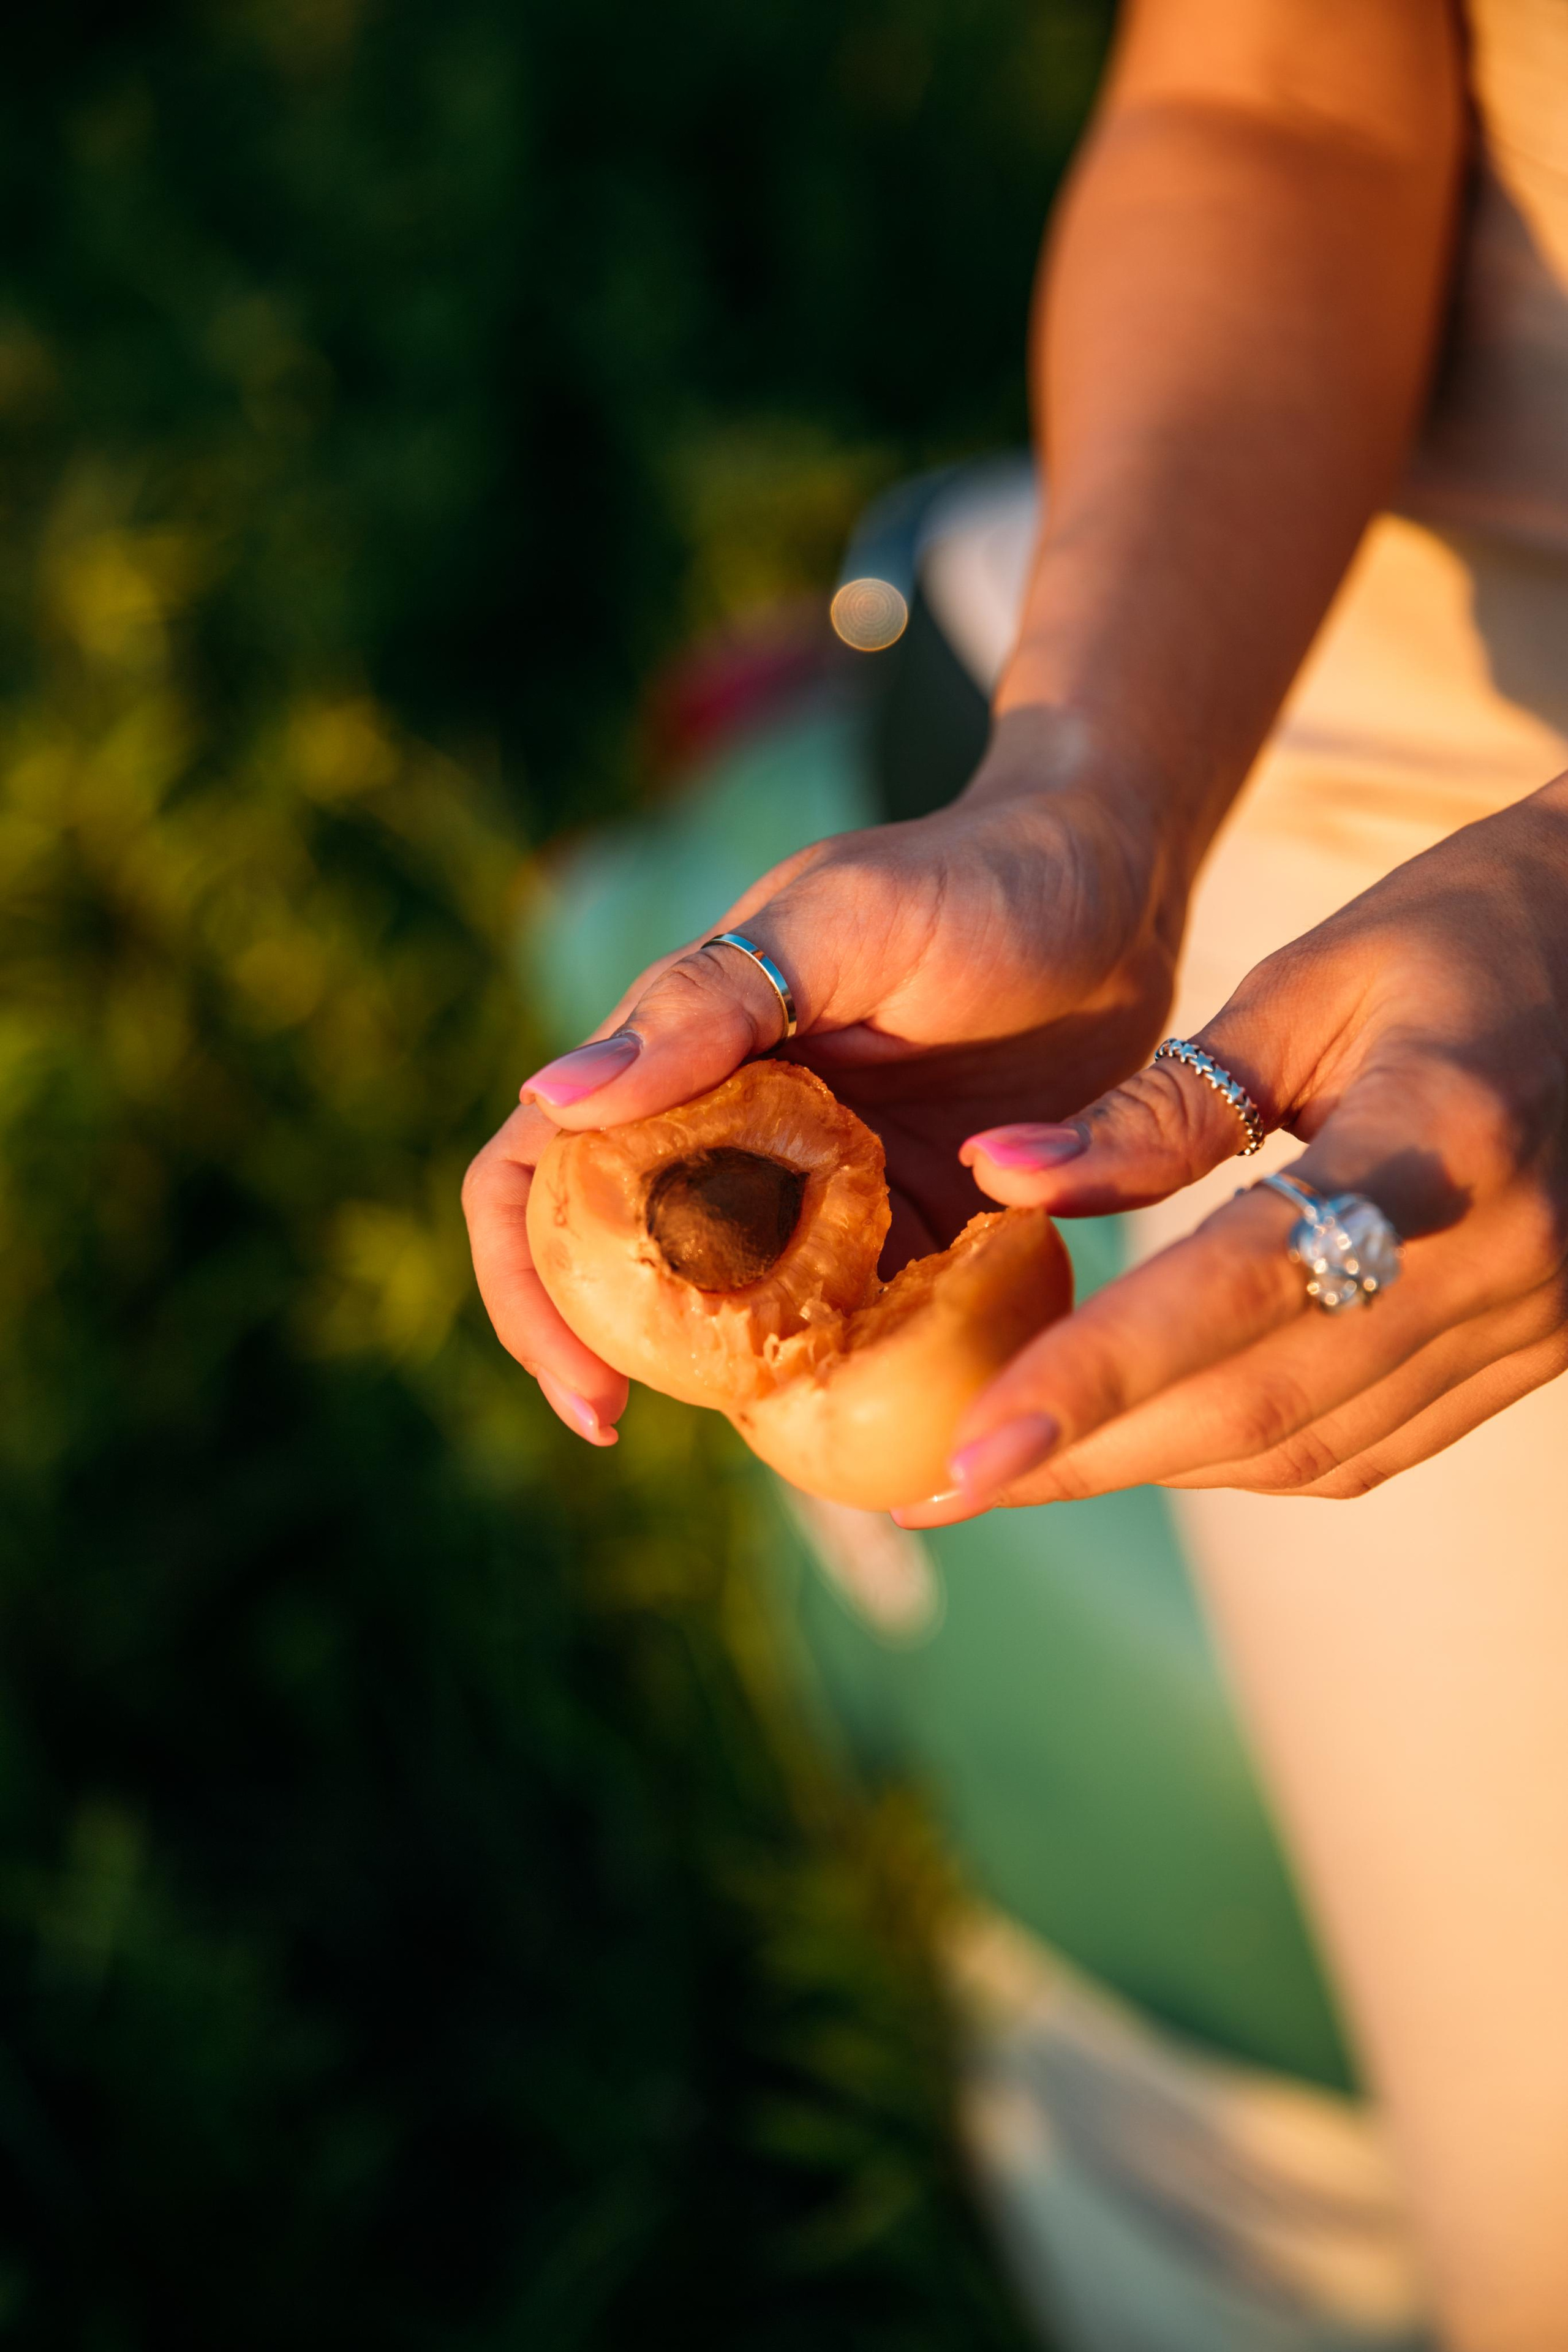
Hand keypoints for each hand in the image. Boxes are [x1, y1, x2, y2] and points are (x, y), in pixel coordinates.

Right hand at [463, 709, 1191, 1440]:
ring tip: (810, 1436)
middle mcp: (730, 1134)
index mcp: (681, 1062)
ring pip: (744, 1323)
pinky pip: (865, 1327)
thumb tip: (551, 1094)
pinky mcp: (912, 1226)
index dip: (530, 1293)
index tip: (588, 1390)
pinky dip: (870, 1374)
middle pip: (626, 1276)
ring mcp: (820, 1192)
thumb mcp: (841, 920)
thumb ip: (707, 1001)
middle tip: (668, 1438)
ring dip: (755, 1388)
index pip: (539, 1180)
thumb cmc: (974, 873)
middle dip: (629, 1366)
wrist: (1121, 877)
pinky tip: (911, 1407)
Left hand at [902, 778, 1567, 1522]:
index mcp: (1440, 1140)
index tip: (964, 1451)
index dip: (1090, 1383)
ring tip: (1028, 1465)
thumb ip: (1163, 1108)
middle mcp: (1505, 1259)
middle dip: (1091, 1454)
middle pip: (1263, 1405)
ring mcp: (1538, 1321)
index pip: (1232, 1293)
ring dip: (1160, 1467)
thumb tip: (1001, 1177)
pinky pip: (1376, 1444)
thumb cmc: (1468, 931)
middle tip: (947, 1482)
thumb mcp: (1309, 985)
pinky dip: (1253, 1456)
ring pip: (1314, 1448)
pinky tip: (1159, 1438)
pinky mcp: (1542, 1350)